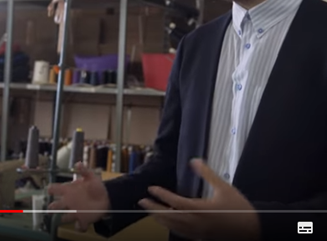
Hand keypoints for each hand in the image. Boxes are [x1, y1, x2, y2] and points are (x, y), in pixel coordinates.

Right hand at [47, 162, 110, 230]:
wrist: (108, 197)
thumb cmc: (97, 186)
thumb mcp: (91, 176)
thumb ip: (84, 170)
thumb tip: (77, 163)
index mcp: (69, 190)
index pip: (56, 189)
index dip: (52, 189)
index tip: (49, 189)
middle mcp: (70, 201)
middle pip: (57, 205)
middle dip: (53, 207)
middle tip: (50, 208)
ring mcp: (76, 211)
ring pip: (66, 218)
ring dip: (64, 218)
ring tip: (64, 218)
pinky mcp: (84, 219)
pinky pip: (79, 226)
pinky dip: (80, 227)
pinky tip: (81, 224)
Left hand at [138, 159, 259, 240]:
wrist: (253, 229)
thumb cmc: (239, 208)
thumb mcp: (224, 187)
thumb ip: (207, 174)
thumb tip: (194, 160)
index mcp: (200, 209)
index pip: (175, 202)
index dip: (161, 194)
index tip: (151, 188)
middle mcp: (196, 222)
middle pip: (169, 216)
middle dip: (154, 208)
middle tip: (141, 201)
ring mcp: (197, 232)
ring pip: (173, 226)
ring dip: (160, 218)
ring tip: (150, 211)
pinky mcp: (201, 237)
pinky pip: (181, 233)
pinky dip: (171, 226)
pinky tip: (167, 222)